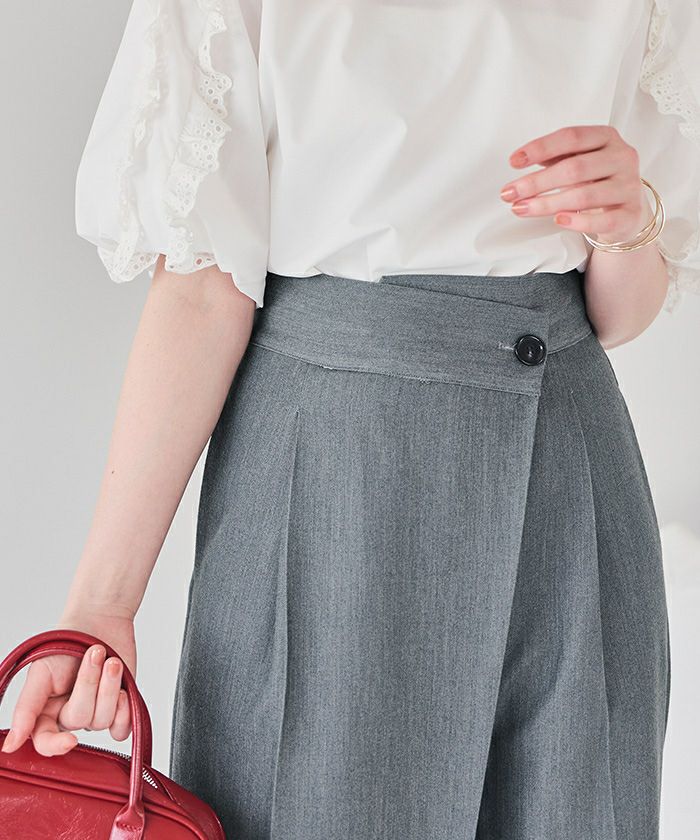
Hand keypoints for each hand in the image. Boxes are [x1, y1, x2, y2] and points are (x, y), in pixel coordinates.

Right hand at [0, 610, 136, 756]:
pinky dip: (125, 711)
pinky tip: (123, 690)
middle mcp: (71, 715)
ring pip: (103, 721)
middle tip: (95, 653)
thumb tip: (11, 745)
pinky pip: (122, 729)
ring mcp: (97, 711)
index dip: (56, 745)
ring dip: (108, 686)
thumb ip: (26, 709)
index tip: (69, 740)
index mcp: (46, 711)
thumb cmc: (67, 642)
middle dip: (89, 684)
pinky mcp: (120, 707)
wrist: (101, 619)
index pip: (46, 742)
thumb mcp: (41, 672)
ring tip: (111, 660)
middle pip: (80, 721)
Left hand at [499, 124, 654, 244]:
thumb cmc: (598, 181)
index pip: (571, 137)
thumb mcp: (579, 161)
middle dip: (536, 182)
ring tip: (521, 209)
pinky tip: (557, 220)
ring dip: (547, 204)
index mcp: (607, 137)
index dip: (541, 147)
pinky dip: (577, 221)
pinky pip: (602, 220)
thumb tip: (522, 159)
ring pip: (584, 196)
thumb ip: (555, 157)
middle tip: (509, 193)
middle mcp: (622, 158)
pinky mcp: (630, 214)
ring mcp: (629, 186)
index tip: (514, 161)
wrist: (628, 210)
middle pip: (574, 168)